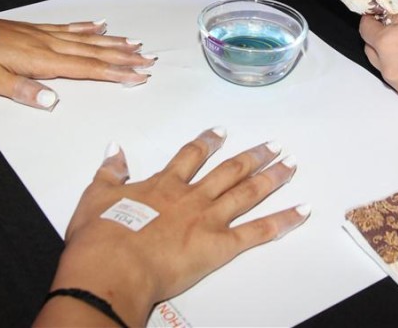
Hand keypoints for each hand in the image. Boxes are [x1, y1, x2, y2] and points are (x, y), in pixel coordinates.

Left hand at [0, 4, 156, 109]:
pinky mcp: (31, 30)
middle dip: (123, 57)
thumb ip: (21, 90)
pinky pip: (67, 28)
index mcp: (38, 59)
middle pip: (92, 52)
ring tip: (135, 43)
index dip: (114, 73)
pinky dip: (86, 28)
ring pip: (84, 39)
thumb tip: (53, 101)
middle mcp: (45, 44)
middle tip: (150, 59)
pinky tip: (98, 26)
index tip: (139, 75)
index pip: (84, 68)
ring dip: (111, 43)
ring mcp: (39, 34)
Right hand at [36, 128, 308, 326]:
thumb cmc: (100, 238)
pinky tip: (302, 211)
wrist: (112, 266)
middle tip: (273, 145)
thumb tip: (114, 150)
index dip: (207, 142)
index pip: (190, 156)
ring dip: (272, 177)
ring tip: (291, 164)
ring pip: (248, 193)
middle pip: (229, 170)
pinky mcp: (220, 246)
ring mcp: (209, 219)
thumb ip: (109, 172)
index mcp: (164, 185)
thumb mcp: (95, 197)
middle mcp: (192, 197)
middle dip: (253, 156)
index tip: (221, 132)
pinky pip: (259, 232)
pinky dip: (283, 221)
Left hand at [359, 3, 397, 103]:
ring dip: (393, 59)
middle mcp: (390, 69)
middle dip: (379, 41)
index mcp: (388, 43)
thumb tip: (390, 23)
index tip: (376, 18)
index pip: (365, 31)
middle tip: (396, 32)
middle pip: (371, 53)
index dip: (370, 22)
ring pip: (387, 70)